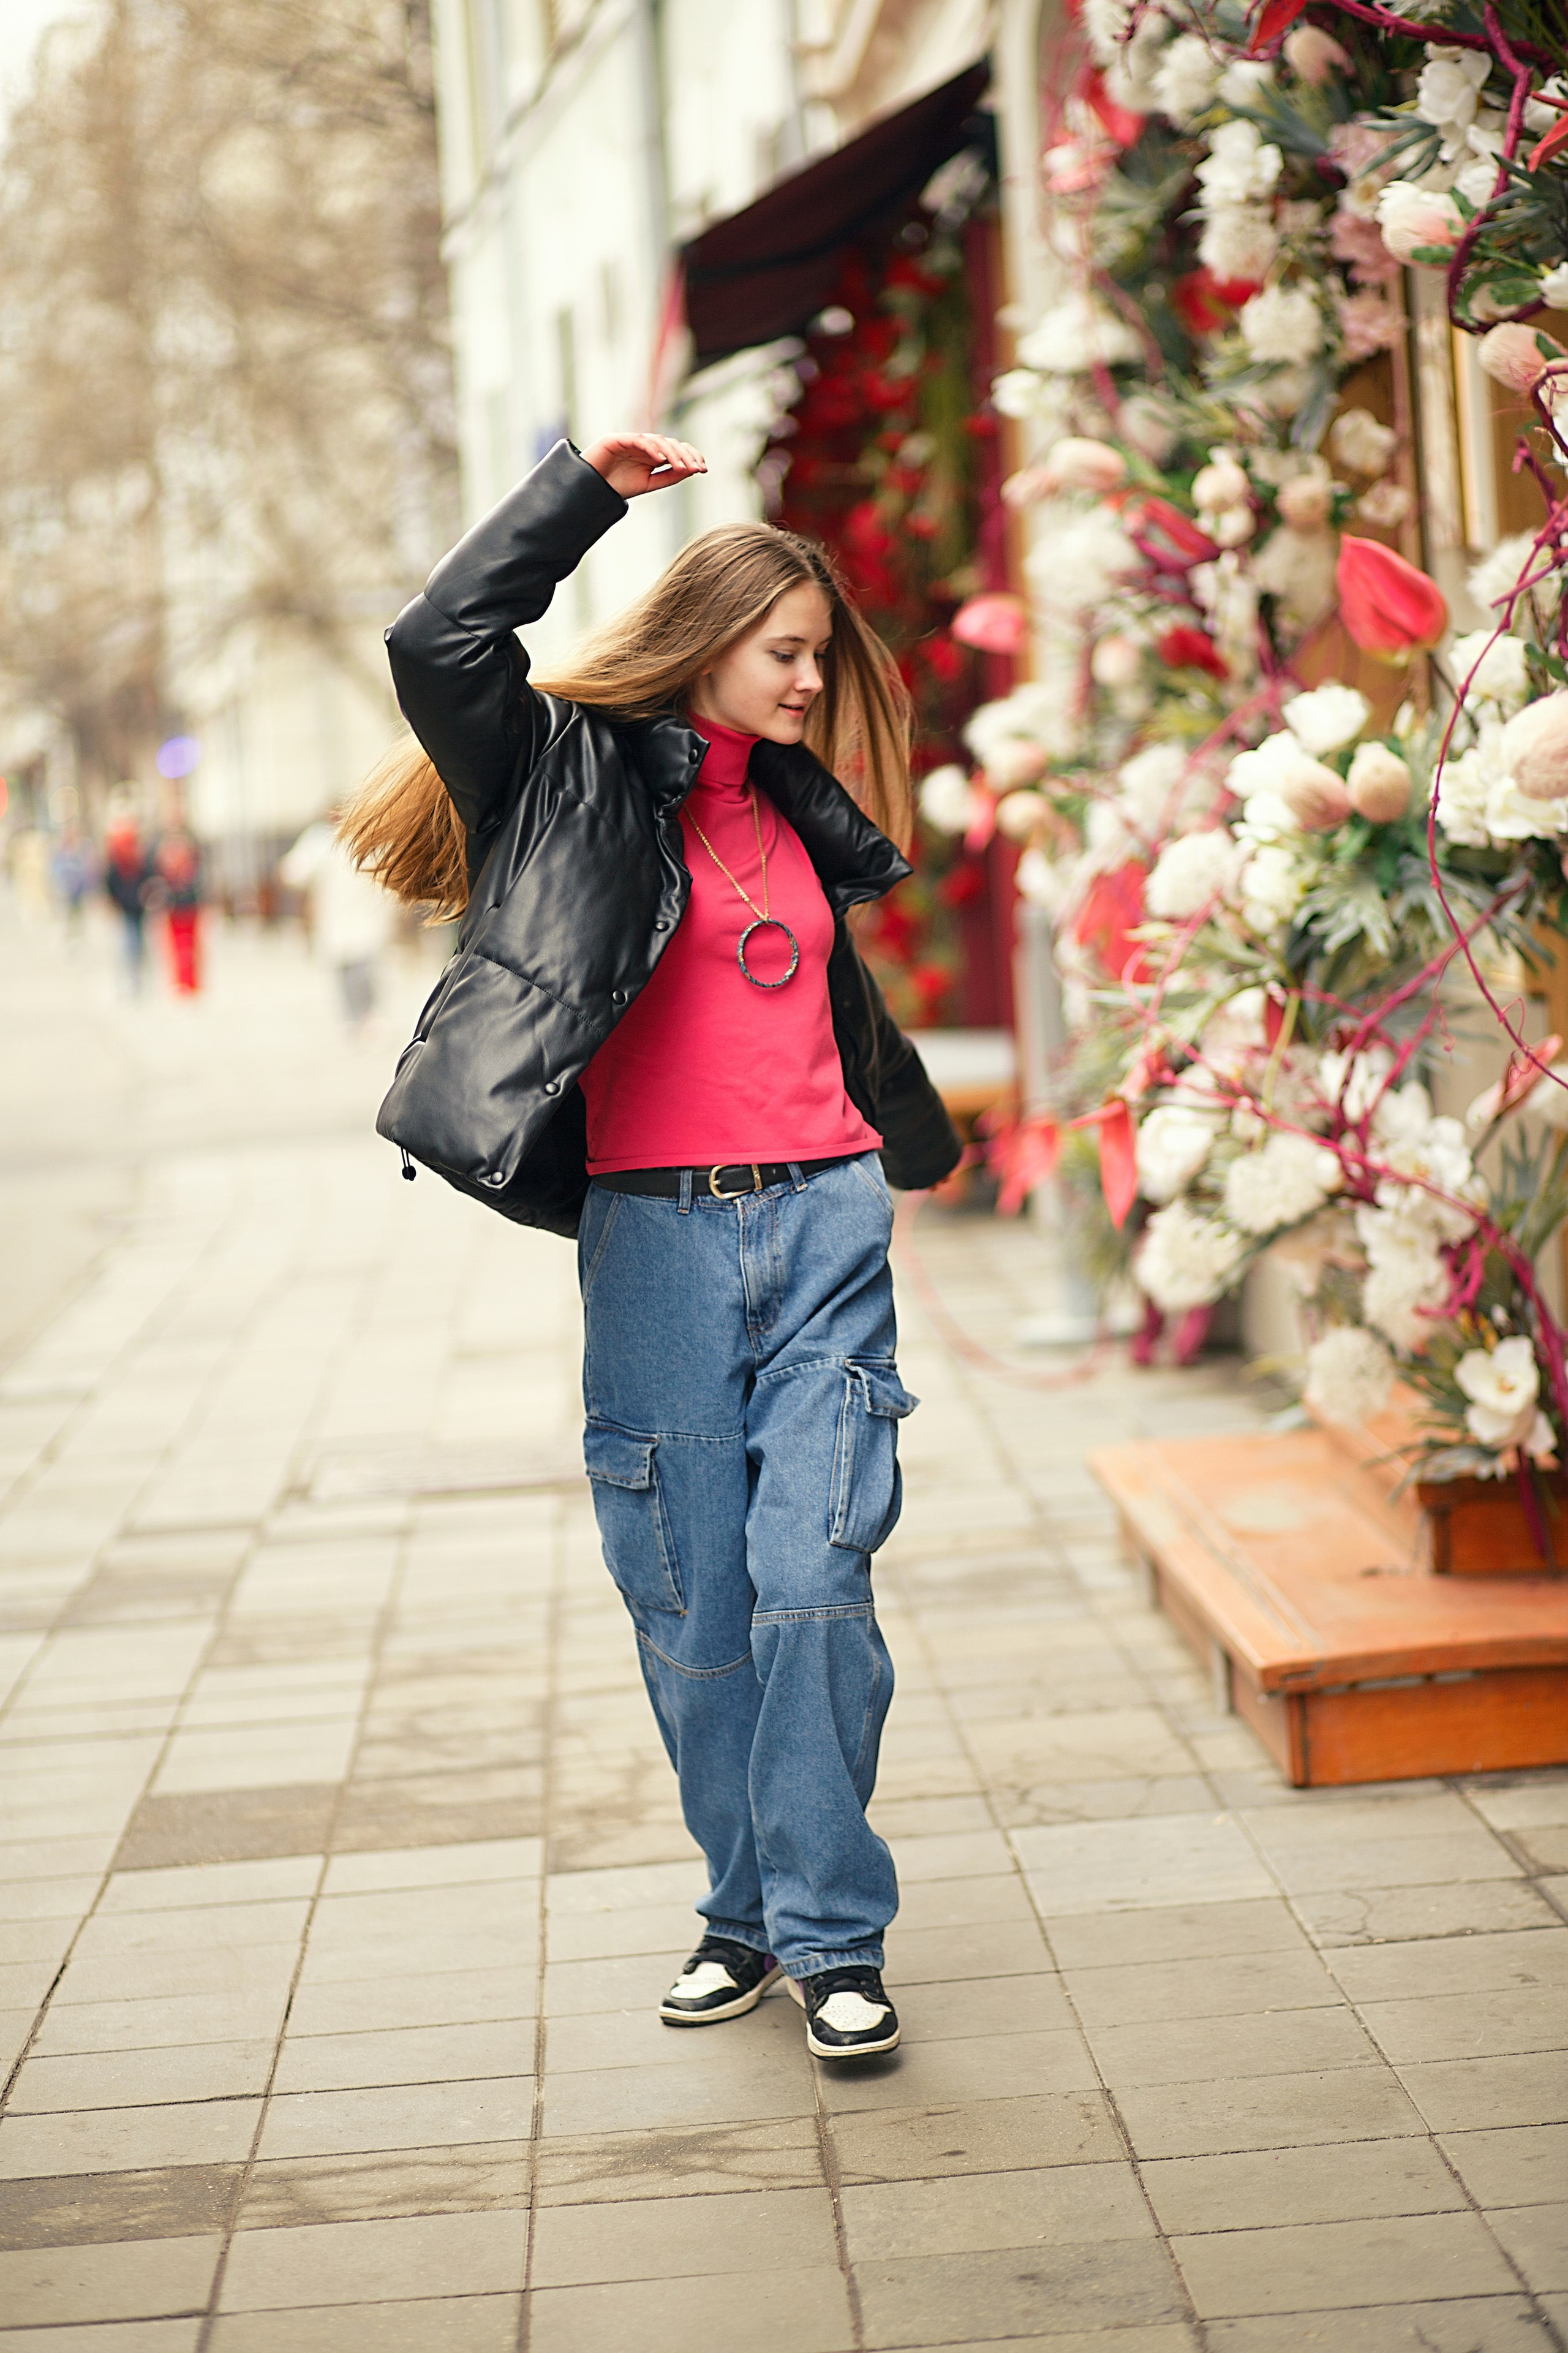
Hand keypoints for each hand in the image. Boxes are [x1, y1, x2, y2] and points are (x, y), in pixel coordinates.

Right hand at [581, 432, 706, 498]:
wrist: (589, 489)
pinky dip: (651, 448)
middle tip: (697, 468)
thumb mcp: (648, 484)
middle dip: (686, 455)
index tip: (703, 469)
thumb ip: (668, 477)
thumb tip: (691, 470)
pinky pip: (638, 439)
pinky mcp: (618, 439)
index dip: (691, 457)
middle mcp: (644, 445)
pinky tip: (661, 459)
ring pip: (658, 440)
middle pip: (671, 443)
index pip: (676, 450)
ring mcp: (631, 440)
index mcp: (652, 455)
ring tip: (682, 466)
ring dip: (672, 453)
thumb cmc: (616, 486)